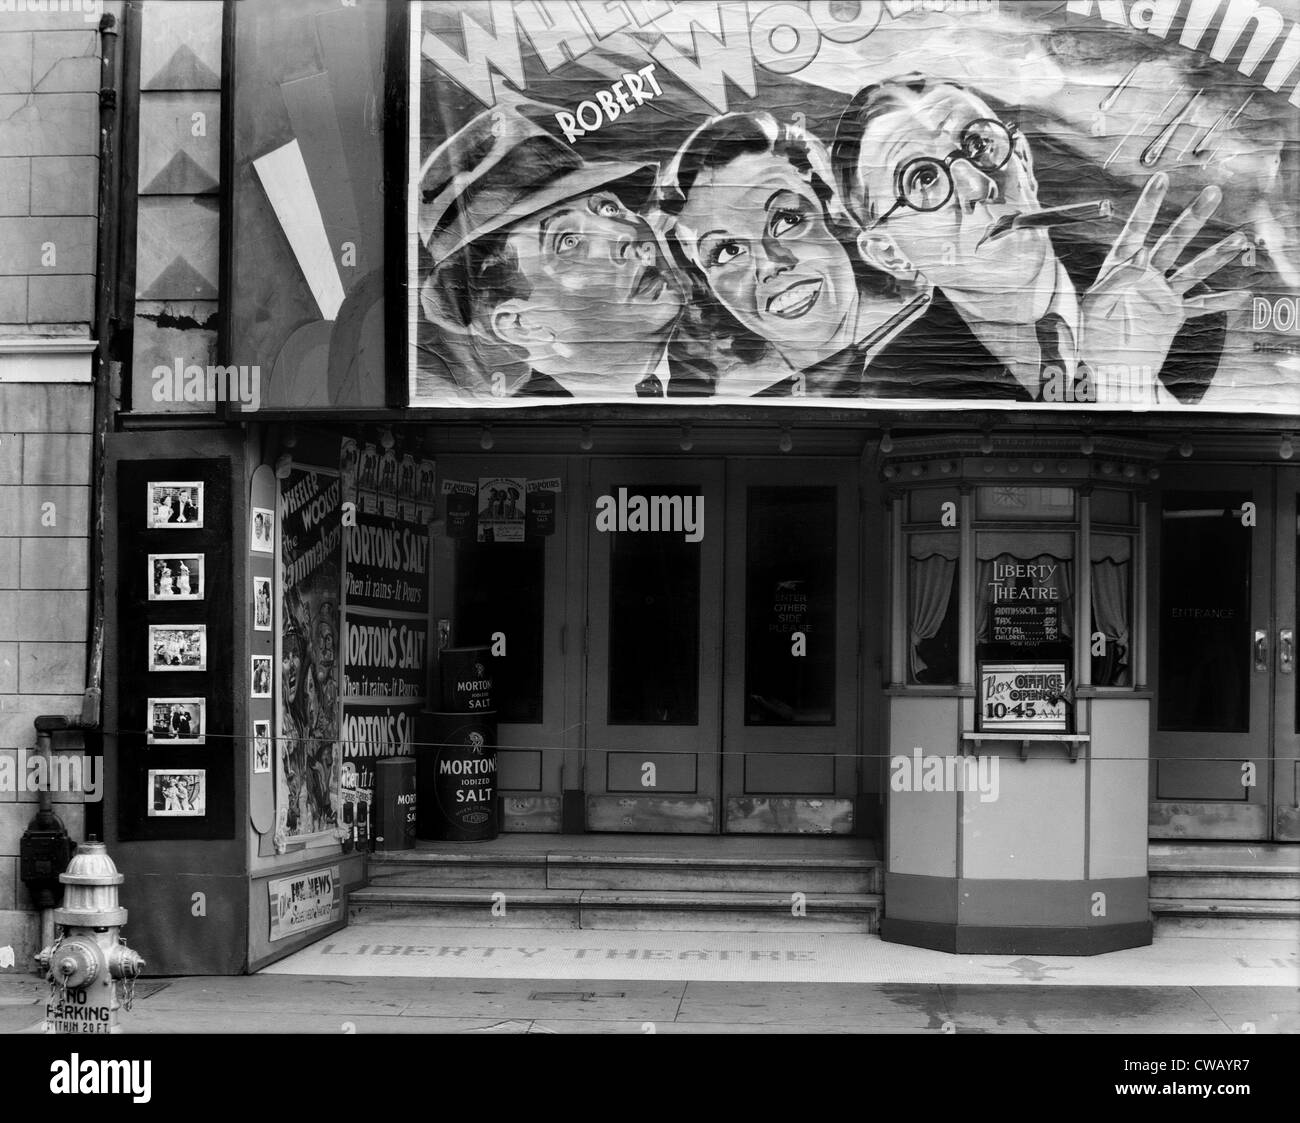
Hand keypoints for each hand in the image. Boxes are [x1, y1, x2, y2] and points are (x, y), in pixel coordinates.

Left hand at [1079, 172, 1249, 399]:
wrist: (1108, 368)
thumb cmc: (1092, 337)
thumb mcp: (1093, 307)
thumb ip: (1113, 282)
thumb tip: (1139, 256)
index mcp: (1120, 268)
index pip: (1135, 231)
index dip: (1148, 205)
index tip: (1161, 179)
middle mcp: (1144, 276)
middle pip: (1173, 241)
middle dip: (1193, 217)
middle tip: (1213, 192)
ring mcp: (1161, 293)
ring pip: (1193, 269)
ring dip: (1216, 255)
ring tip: (1240, 240)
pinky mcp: (1173, 314)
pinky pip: (1200, 305)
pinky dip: (1220, 301)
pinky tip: (1242, 295)